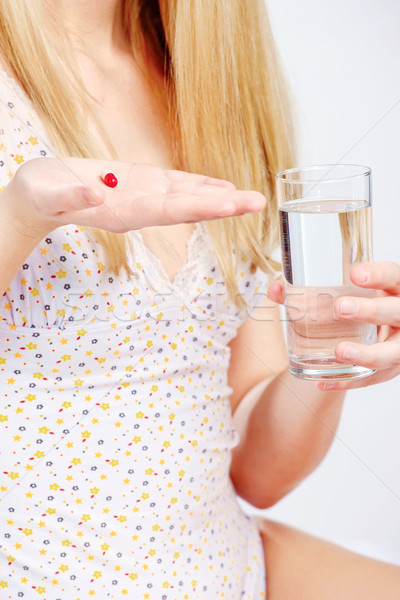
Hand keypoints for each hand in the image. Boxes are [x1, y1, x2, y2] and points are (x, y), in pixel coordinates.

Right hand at [6, 157, 265, 237]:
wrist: (40, 199)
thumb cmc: (41, 196)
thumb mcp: (48, 194)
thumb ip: (70, 196)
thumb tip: (94, 192)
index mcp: (122, 213)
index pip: (168, 211)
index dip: (200, 207)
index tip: (230, 206)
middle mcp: (140, 209)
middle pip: (188, 207)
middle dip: (224, 206)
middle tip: (258, 202)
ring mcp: (143, 197)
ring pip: (188, 197)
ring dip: (220, 197)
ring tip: (251, 197)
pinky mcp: (141, 184)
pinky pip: (176, 185)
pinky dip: (201, 185)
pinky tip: (222, 187)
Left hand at [267, 263, 399, 390]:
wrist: (375, 331)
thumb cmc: (357, 303)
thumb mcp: (345, 289)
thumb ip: (307, 287)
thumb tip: (275, 290)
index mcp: (395, 289)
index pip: (394, 276)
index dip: (378, 274)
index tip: (354, 274)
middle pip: (396, 312)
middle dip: (371, 310)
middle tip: (341, 308)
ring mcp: (399, 344)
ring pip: (392, 353)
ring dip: (366, 353)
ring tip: (339, 351)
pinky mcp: (391, 369)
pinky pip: (373, 379)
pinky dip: (348, 382)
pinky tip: (324, 382)